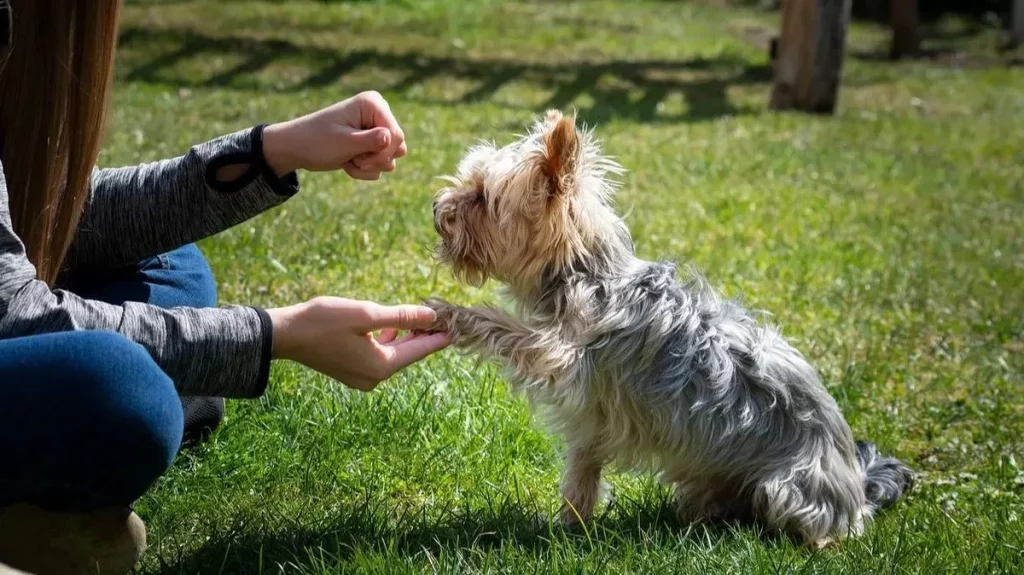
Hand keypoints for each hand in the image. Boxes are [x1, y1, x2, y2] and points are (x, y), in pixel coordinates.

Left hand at [262, 91, 407, 180]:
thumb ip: (370, 141)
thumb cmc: (316, 141)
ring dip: (369, 166)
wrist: (296, 148)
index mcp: (373, 103)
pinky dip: (364, 169)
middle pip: (398, 147)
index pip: (396, 134)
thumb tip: (392, 138)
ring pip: (390, 158)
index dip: (383, 152)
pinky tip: (347, 162)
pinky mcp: (371, 145)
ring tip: (348, 159)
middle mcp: (378, 114)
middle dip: (376, 160)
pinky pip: (381, 165)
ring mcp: (375, 130)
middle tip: (354, 159)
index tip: (361, 158)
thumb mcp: (343, 142)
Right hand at [266, 297, 450, 390]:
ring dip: (406, 337)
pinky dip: (388, 342)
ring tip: (422, 318)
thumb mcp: (366, 314)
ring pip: (394, 355)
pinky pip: (379, 357)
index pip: (420, 351)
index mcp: (382, 366)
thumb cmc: (323, 321)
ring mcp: (362, 378)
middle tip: (442, 317)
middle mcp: (374, 378)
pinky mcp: (351, 372)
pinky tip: (391, 327)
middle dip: (424, 335)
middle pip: (409, 354)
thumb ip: (401, 317)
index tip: (459, 326)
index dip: (440, 336)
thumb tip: (431, 317)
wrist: (284, 335)